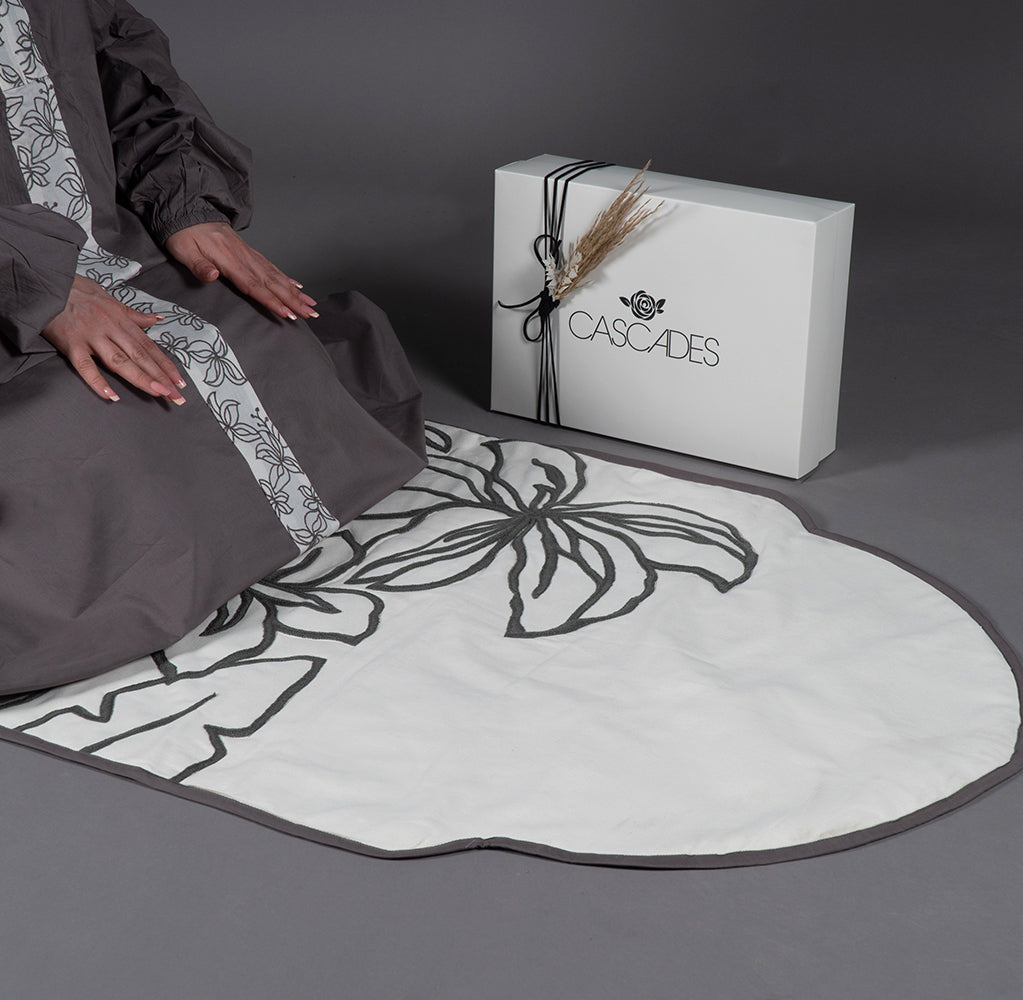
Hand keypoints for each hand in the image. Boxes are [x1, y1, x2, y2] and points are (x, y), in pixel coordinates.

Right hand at [41, 275, 185, 404]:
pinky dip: (98, 381)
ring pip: (120, 361)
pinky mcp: (71, 343)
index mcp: (122, 320)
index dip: (166, 365)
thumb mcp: (111, 298)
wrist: (46, 281)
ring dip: (141, 378)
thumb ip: (134, 314)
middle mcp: (111, 329)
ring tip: (158, 393)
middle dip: (161, 377)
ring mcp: (92, 336)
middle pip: (140, 356)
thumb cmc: (77, 289)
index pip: (149, 347)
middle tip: (176, 396)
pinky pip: (85, 366)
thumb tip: (157, 319)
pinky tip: (111, 396)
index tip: (179, 382)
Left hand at [165, 221, 317, 321]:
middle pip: (273, 284)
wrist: (188, 211)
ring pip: (277, 277)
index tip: (287, 313)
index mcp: (229, 260)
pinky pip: (273, 268)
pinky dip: (287, 278)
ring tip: (311, 305)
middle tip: (310, 314)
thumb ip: (198, 265)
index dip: (272, 300)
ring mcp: (249, 255)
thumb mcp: (183, 249)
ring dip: (295, 293)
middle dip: (294, 301)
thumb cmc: (183, 234)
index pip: (254, 285)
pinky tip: (298, 286)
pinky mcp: (250, 254)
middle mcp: (244, 258)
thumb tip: (213, 275)